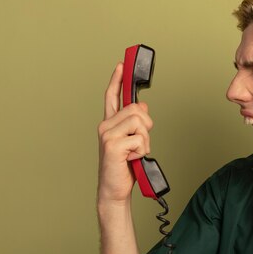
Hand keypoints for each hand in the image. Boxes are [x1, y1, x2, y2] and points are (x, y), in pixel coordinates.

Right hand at [97, 62, 153, 203]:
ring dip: (145, 140)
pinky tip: (131, 159)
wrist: (114, 189)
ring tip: (135, 153)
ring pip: (140, 122)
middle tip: (141, 143)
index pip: (112, 96)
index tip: (122, 64)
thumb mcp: (133, 142)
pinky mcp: (112, 145)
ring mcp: (107, 134)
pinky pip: (140, 139)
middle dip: (147, 126)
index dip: (117, 80)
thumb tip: (142, 105)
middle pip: (137, 109)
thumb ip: (135, 124)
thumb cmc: (124, 167)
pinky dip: (142, 151)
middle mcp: (105, 125)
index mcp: (110, 123)